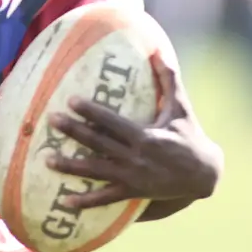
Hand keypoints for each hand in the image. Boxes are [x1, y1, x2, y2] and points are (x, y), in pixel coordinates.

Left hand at [47, 52, 222, 213]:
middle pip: (98, 144)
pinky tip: (66, 201)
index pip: (112, 122)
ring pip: (96, 171)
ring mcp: (132, 177)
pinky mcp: (133, 192)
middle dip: (74, 132)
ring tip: (47, 159)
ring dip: (71, 166)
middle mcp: (136, 158)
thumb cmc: (190, 135)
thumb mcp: (181, 107)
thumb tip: (159, 50)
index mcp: (146, 136)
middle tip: (52, 121)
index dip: (91, 111)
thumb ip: (169, 79)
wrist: (204, 174)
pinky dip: (86, 201)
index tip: (71, 100)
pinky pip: (106, 198)